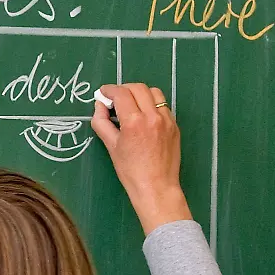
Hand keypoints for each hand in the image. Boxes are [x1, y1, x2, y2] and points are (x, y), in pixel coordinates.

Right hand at [91, 83, 192, 234]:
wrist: (156, 187)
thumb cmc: (131, 171)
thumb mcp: (111, 146)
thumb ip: (101, 122)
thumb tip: (99, 106)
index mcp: (134, 122)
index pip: (121, 93)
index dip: (109, 90)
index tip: (103, 93)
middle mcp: (152, 117)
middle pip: (137, 87)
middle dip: (123, 89)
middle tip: (115, 98)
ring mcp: (167, 120)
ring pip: (153, 92)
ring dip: (140, 93)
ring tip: (131, 104)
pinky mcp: (174, 125)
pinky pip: (163, 106)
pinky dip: (152, 104)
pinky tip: (144, 116)